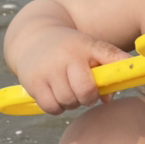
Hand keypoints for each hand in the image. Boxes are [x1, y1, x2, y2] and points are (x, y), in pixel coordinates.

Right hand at [13, 26, 129, 114]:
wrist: (35, 36)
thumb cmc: (71, 48)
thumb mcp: (92, 48)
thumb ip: (110, 68)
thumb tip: (108, 100)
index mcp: (85, 46)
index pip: (106, 67)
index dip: (111, 81)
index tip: (106, 87)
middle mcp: (65, 57)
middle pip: (85, 92)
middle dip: (88, 97)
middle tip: (85, 91)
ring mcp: (47, 70)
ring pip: (68, 102)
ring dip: (72, 103)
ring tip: (70, 91)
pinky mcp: (33, 82)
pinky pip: (51, 107)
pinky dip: (57, 107)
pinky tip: (57, 95)